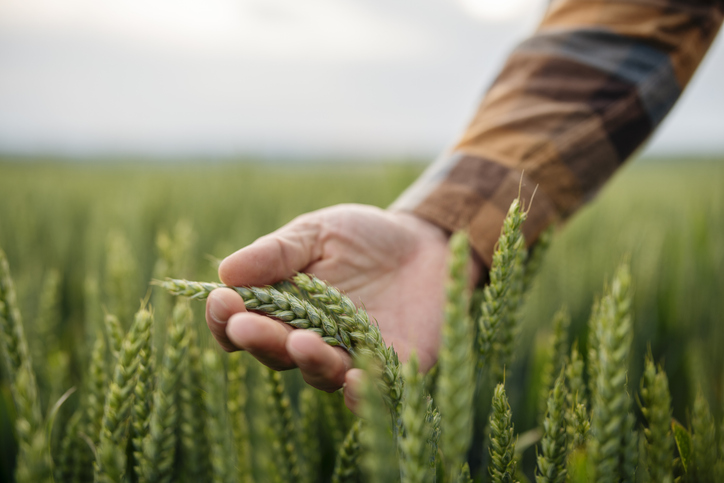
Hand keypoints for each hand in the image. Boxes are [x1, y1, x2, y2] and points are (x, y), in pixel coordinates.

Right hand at [205, 203, 479, 409]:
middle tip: (246, 326)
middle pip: (275, 351)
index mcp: (284, 309)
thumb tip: (226, 270)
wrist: (428, 245)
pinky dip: (360, 390)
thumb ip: (277, 252)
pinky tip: (355, 379)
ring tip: (301, 341)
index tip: (222, 299)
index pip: (243, 324)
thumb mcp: (319, 233)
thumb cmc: (364, 238)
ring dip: (308, 359)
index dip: (227, 318)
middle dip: (259, 339)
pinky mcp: (391, 370)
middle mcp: (310, 340)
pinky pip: (371, 389)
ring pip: (320, 371)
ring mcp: (349, 358)